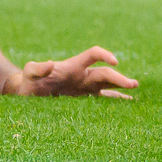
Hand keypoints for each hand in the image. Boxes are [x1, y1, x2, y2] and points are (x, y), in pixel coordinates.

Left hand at [7, 47, 136, 98]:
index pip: (92, 55)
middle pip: (104, 74)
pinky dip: (114, 102)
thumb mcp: (29, 74)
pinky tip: (127, 106)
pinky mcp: (83, 100)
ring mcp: (84, 88)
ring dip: (121, 88)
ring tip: (135, 90)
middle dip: (119, 78)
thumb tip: (50, 64)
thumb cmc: (29, 81)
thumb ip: (36, 68)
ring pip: (107, 86)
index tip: (114, 62)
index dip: (104, 55)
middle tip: (133, 84)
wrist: (27, 94)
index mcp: (73, 67)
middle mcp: (82, 76)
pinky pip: (102, 100)